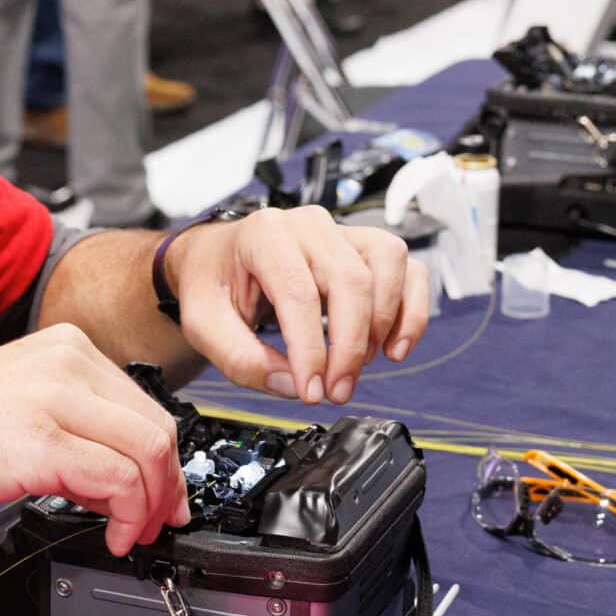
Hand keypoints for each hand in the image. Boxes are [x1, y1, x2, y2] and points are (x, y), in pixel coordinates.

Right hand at [0, 324, 187, 556]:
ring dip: (150, 505)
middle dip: (166, 485)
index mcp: (65, 347)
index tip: (162, 493)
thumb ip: (76, 425)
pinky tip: (111, 534)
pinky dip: (128, 515)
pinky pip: (118, 479)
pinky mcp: (43, 441)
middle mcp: (67, 362)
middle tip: (158, 521)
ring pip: (149, 452)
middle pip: (157, 426)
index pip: (144, 403)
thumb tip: (121, 473)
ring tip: (130, 533)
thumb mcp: (22, 405)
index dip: (164, 459)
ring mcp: (56, 398)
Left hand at [166, 207, 430, 405]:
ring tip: (364, 363)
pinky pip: (408, 269)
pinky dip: (412, 310)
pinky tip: (395, 346)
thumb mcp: (203, 325)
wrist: (218, 259)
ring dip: (384, 323)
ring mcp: (342, 231)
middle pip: (350, 280)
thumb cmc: (213, 284)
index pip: (298, 292)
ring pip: (388, 265)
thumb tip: (291, 387)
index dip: (311, 349)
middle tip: (337, 391)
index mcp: (263, 234)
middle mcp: (308, 224)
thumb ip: (241, 359)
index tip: (312, 390)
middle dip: (350, 346)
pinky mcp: (365, 247)